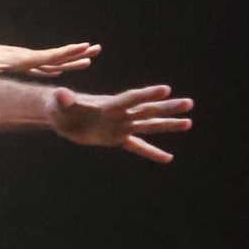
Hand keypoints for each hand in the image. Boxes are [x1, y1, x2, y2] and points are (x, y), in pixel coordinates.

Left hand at [0, 37, 99, 77]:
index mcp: (15, 60)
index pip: (45, 57)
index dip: (66, 54)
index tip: (84, 48)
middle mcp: (18, 57)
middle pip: (52, 56)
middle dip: (74, 54)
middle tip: (96, 49)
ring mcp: (15, 59)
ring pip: (46, 60)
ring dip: (65, 60)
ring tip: (86, 59)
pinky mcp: (9, 62)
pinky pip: (34, 65)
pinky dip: (48, 66)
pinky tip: (55, 71)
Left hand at [50, 85, 193, 162]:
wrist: (60, 116)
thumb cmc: (59, 107)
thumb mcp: (59, 104)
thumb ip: (64, 99)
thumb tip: (60, 94)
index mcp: (108, 105)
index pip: (130, 99)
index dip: (146, 94)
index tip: (166, 89)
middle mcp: (119, 114)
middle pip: (146, 110)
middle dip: (167, 108)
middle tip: (189, 103)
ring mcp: (120, 126)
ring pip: (147, 126)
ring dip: (167, 125)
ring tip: (188, 123)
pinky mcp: (116, 138)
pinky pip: (137, 147)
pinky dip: (151, 152)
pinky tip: (167, 158)